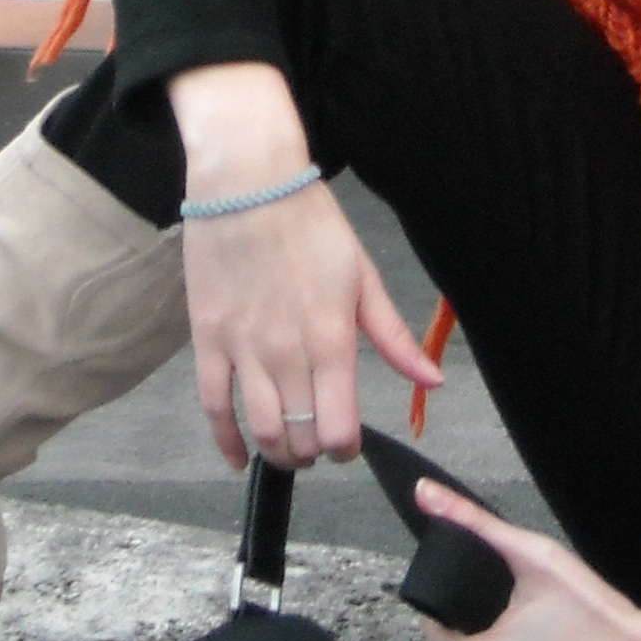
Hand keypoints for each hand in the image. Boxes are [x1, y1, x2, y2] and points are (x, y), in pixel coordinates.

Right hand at [168, 62, 440, 470]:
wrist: (247, 182)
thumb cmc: (310, 224)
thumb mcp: (362, 275)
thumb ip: (394, 336)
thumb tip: (432, 381)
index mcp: (332, 339)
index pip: (339, 430)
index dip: (345, 448)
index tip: (345, 440)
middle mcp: (287, 353)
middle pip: (300, 437)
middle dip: (312, 451)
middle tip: (315, 441)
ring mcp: (243, 349)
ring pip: (260, 429)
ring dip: (277, 453)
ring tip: (287, 448)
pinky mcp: (208, 340)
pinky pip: (213, 407)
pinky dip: (226, 442)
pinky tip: (239, 458)